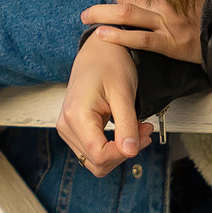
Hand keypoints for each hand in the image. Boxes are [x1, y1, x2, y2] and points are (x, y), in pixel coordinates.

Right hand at [57, 36, 149, 175]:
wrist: (99, 49)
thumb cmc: (110, 64)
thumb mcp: (123, 93)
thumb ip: (127, 125)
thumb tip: (131, 152)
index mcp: (76, 116)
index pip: (99, 155)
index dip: (124, 153)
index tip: (144, 134)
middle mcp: (66, 125)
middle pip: (97, 163)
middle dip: (124, 153)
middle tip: (145, 131)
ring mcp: (67, 128)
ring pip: (96, 160)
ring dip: (120, 151)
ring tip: (138, 128)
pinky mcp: (73, 129)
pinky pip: (94, 150)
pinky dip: (113, 146)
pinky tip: (127, 129)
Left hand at [81, 0, 205, 65]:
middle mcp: (165, 4)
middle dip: (105, 4)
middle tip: (87, 12)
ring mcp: (166, 24)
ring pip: (129, 14)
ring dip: (103, 15)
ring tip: (86, 18)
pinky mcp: (169, 44)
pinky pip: (142, 39)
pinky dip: (120, 37)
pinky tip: (102, 35)